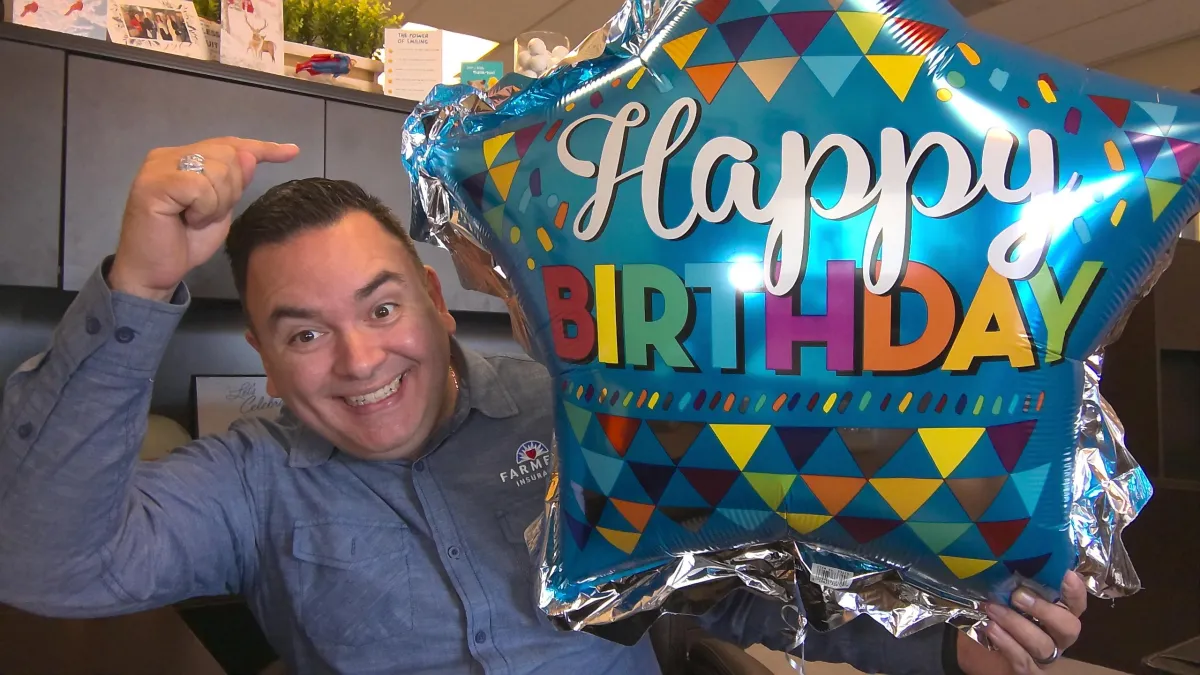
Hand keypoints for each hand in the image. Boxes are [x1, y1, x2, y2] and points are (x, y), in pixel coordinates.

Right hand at [108, 137, 298, 300]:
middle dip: (232, 189)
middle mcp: (168, 155)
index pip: (229, 144)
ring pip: (218, 170)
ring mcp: (158, 166)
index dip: (262, 147)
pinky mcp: (153, 183)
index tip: (292, 152)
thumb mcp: (220, 210)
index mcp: (183, 158)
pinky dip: (204, 208)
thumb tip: (250, 155)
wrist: (155, 273)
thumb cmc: (185, 244)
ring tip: (194, 219)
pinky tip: (188, 220)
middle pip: (229, 155)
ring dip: (217, 203)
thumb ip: (234, 184)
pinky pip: (201, 186)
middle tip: (206, 215)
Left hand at [958, 571, 1087, 674]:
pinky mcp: (1030, 671)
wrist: (977, 648)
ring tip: (993, 609)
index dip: (1075, 591)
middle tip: (1017, 595)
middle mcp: (1058, 636)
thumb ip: (1015, 581)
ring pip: (1043, 644)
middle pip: (1069, 627)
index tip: (1066, 574)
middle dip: (1044, 610)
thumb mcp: (1005, 594)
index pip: (1077, 603)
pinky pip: (1024, 661)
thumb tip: (1009, 554)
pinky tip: (991, 629)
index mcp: (1059, 613)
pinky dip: (1007, 643)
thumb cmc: (998, 613)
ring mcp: (1046, 656)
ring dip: (1016, 624)